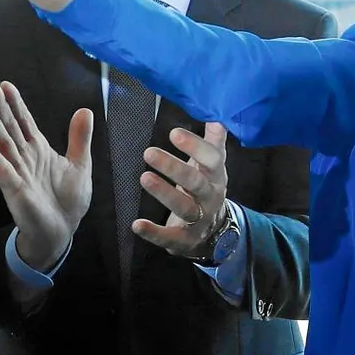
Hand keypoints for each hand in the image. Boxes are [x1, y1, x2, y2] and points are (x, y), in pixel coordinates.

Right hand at [0, 80, 92, 270]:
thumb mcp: (80, 164)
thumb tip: (85, 109)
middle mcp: (24, 158)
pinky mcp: (15, 191)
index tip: (5, 84)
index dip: (15, 103)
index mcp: (38, 149)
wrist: (62, 231)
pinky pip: (2, 172)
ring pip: (2, 144)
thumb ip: (79, 138)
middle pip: (10, 127)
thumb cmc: (68, 200)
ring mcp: (17, 173)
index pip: (24, 121)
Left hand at [134, 123, 230, 257]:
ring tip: (144, 178)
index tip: (174, 133)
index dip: (195, 146)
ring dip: (164, 193)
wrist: (215, 232)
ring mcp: (200, 220)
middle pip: (196, 182)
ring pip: (184, 207)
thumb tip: (217, 115)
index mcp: (216, 176)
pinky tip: (137, 224)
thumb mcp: (212, 166)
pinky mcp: (185, 239)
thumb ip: (213, 141)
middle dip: (173, 167)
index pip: (212, 159)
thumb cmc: (206, 189)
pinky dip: (154, 232)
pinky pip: (170, 236)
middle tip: (149, 152)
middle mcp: (210, 197)